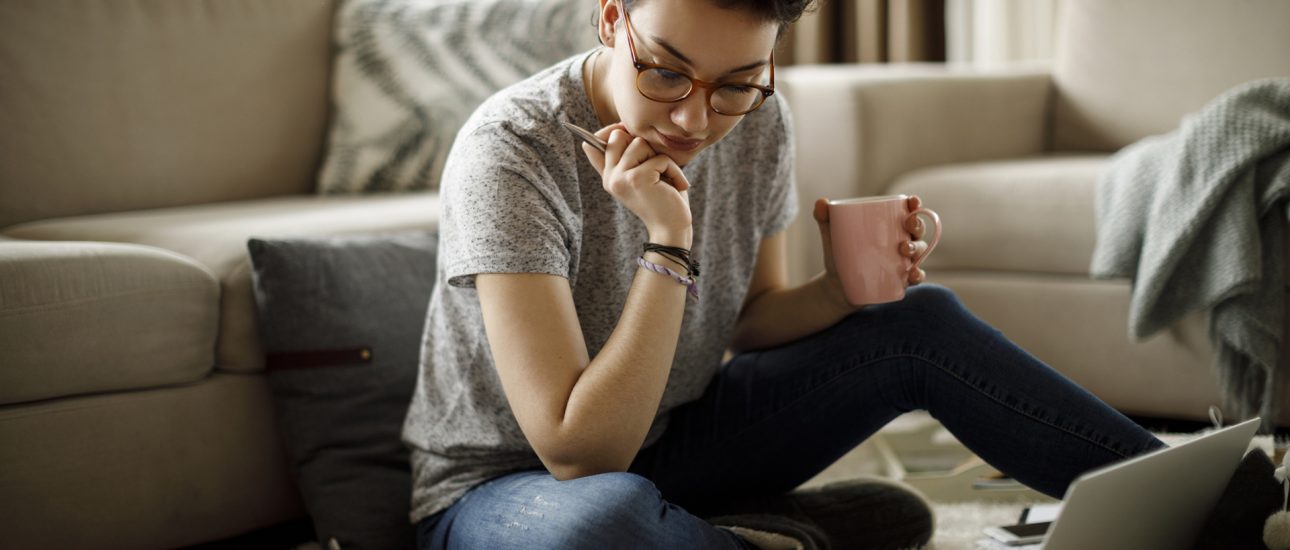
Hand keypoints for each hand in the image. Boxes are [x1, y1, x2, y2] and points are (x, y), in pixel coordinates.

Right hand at [581, 123, 692, 246]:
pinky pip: (659, 158)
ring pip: (639, 143)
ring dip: (661, 159)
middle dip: (643, 145)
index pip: (593, 144)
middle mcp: (609, 178)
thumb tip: (612, 131)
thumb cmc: (663, 198)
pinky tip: (676, 186)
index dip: (611, 131)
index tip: (626, 131)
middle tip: (655, 166)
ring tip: (666, 178)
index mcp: (608, 176)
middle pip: (619, 135)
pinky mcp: (636, 179)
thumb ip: (626, 157)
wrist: (672, 228)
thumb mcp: (641, 175)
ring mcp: (620, 178)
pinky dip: (674, 170)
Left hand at [813, 195, 930, 306]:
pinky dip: (918, 275)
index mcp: (889, 226)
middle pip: (917, 230)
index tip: (913, 201)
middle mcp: (901, 241)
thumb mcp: (831, 236)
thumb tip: (821, 202)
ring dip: (917, 248)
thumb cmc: (839, 254)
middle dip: (918, 224)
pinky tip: (913, 274)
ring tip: (904, 249)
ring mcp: (903, 261)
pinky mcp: (900, 280)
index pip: (906, 212)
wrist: (835, 286)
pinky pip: (915, 276)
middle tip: (909, 224)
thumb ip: (825, 219)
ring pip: (919, 251)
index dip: (914, 205)